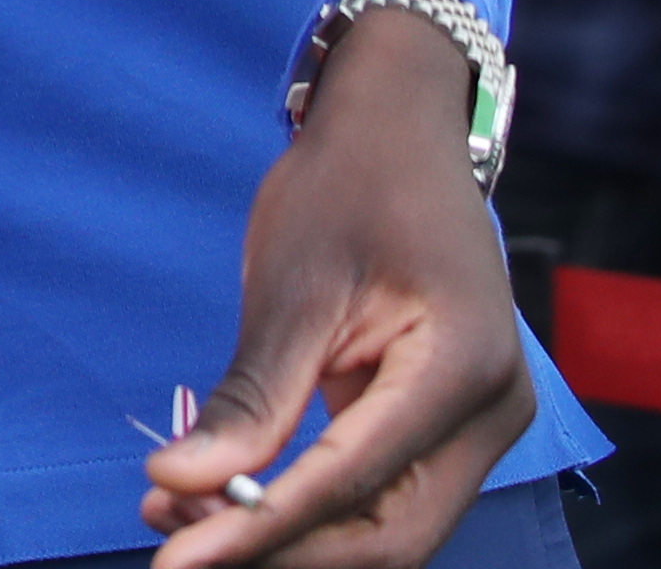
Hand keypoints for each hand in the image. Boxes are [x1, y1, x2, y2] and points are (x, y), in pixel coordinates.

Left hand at [139, 13, 531, 565]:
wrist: (398, 134)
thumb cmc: (346, 187)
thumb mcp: (290, 285)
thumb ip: (249, 397)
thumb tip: (179, 483)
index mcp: (463, 368)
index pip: (354, 484)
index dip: (260, 531)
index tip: (175, 563)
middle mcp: (491, 415)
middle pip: (390, 536)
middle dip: (278, 550)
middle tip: (169, 542)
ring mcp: (477, 427)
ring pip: (389, 530)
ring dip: (289, 540)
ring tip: (179, 519)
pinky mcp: (445, 428)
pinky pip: (382, 495)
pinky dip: (307, 510)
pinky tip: (224, 498)